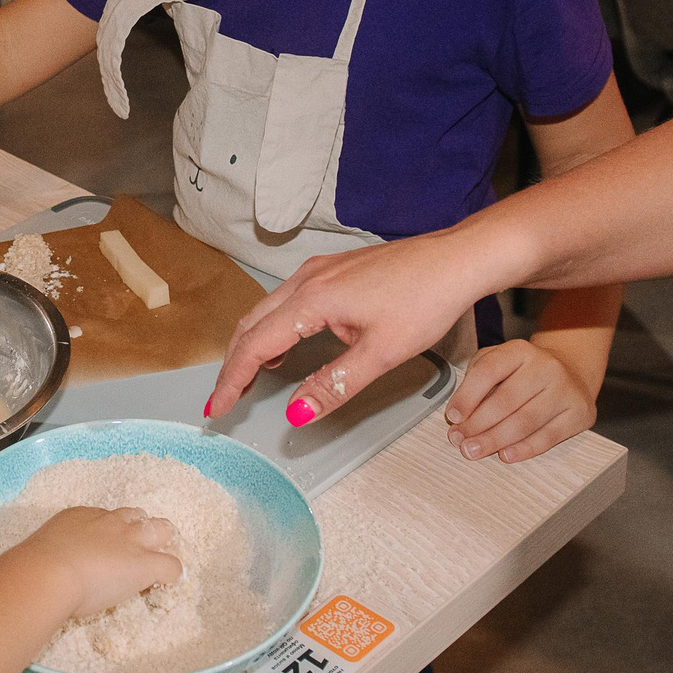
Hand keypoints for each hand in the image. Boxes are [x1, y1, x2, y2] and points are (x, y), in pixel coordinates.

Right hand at [11, 505, 181, 619]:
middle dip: (142, 527)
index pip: (107, 518)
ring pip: (162, 530)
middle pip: (137, 515)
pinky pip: (171, 565)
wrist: (49, 572)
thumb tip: (49, 569)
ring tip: (161, 560)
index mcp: (82, 516)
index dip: (112, 532)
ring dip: (163, 542)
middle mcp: (109, 522)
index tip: (107, 548)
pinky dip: (172, 573)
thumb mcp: (43, 549)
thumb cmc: (36, 565)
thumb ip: (53, 554)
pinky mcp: (144, 564)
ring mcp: (129, 541)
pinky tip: (168, 582)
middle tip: (139, 547)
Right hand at [205, 226, 510, 427]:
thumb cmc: (426, 299)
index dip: (233, 380)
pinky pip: (285, 300)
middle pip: (251, 325)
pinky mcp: (331, 269)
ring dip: (252, 346)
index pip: (257, 345)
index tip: (217, 409)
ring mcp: (318, 270)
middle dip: (234, 365)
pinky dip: (272, 328)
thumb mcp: (383, 352)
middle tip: (225, 400)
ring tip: (247, 381)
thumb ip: (334, 384)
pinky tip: (284, 348)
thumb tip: (296, 412)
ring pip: (266, 311)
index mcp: (313, 299)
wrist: (456, 259)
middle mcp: (307, 280)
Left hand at [444, 339, 596, 463]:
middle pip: (506, 400)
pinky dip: (524, 449)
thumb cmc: (524, 372)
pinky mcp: (579, 413)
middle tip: (459, 440)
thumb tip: (457, 414)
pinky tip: (505, 455)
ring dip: (495, 440)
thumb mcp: (498, 362)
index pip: (488, 371)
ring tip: (474, 450)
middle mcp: (546, 367)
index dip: (467, 396)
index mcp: (520, 350)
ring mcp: (565, 390)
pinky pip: (548, 436)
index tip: (452, 417)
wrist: (571, 372)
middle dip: (478, 424)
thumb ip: (476, 380)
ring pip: (526, 421)